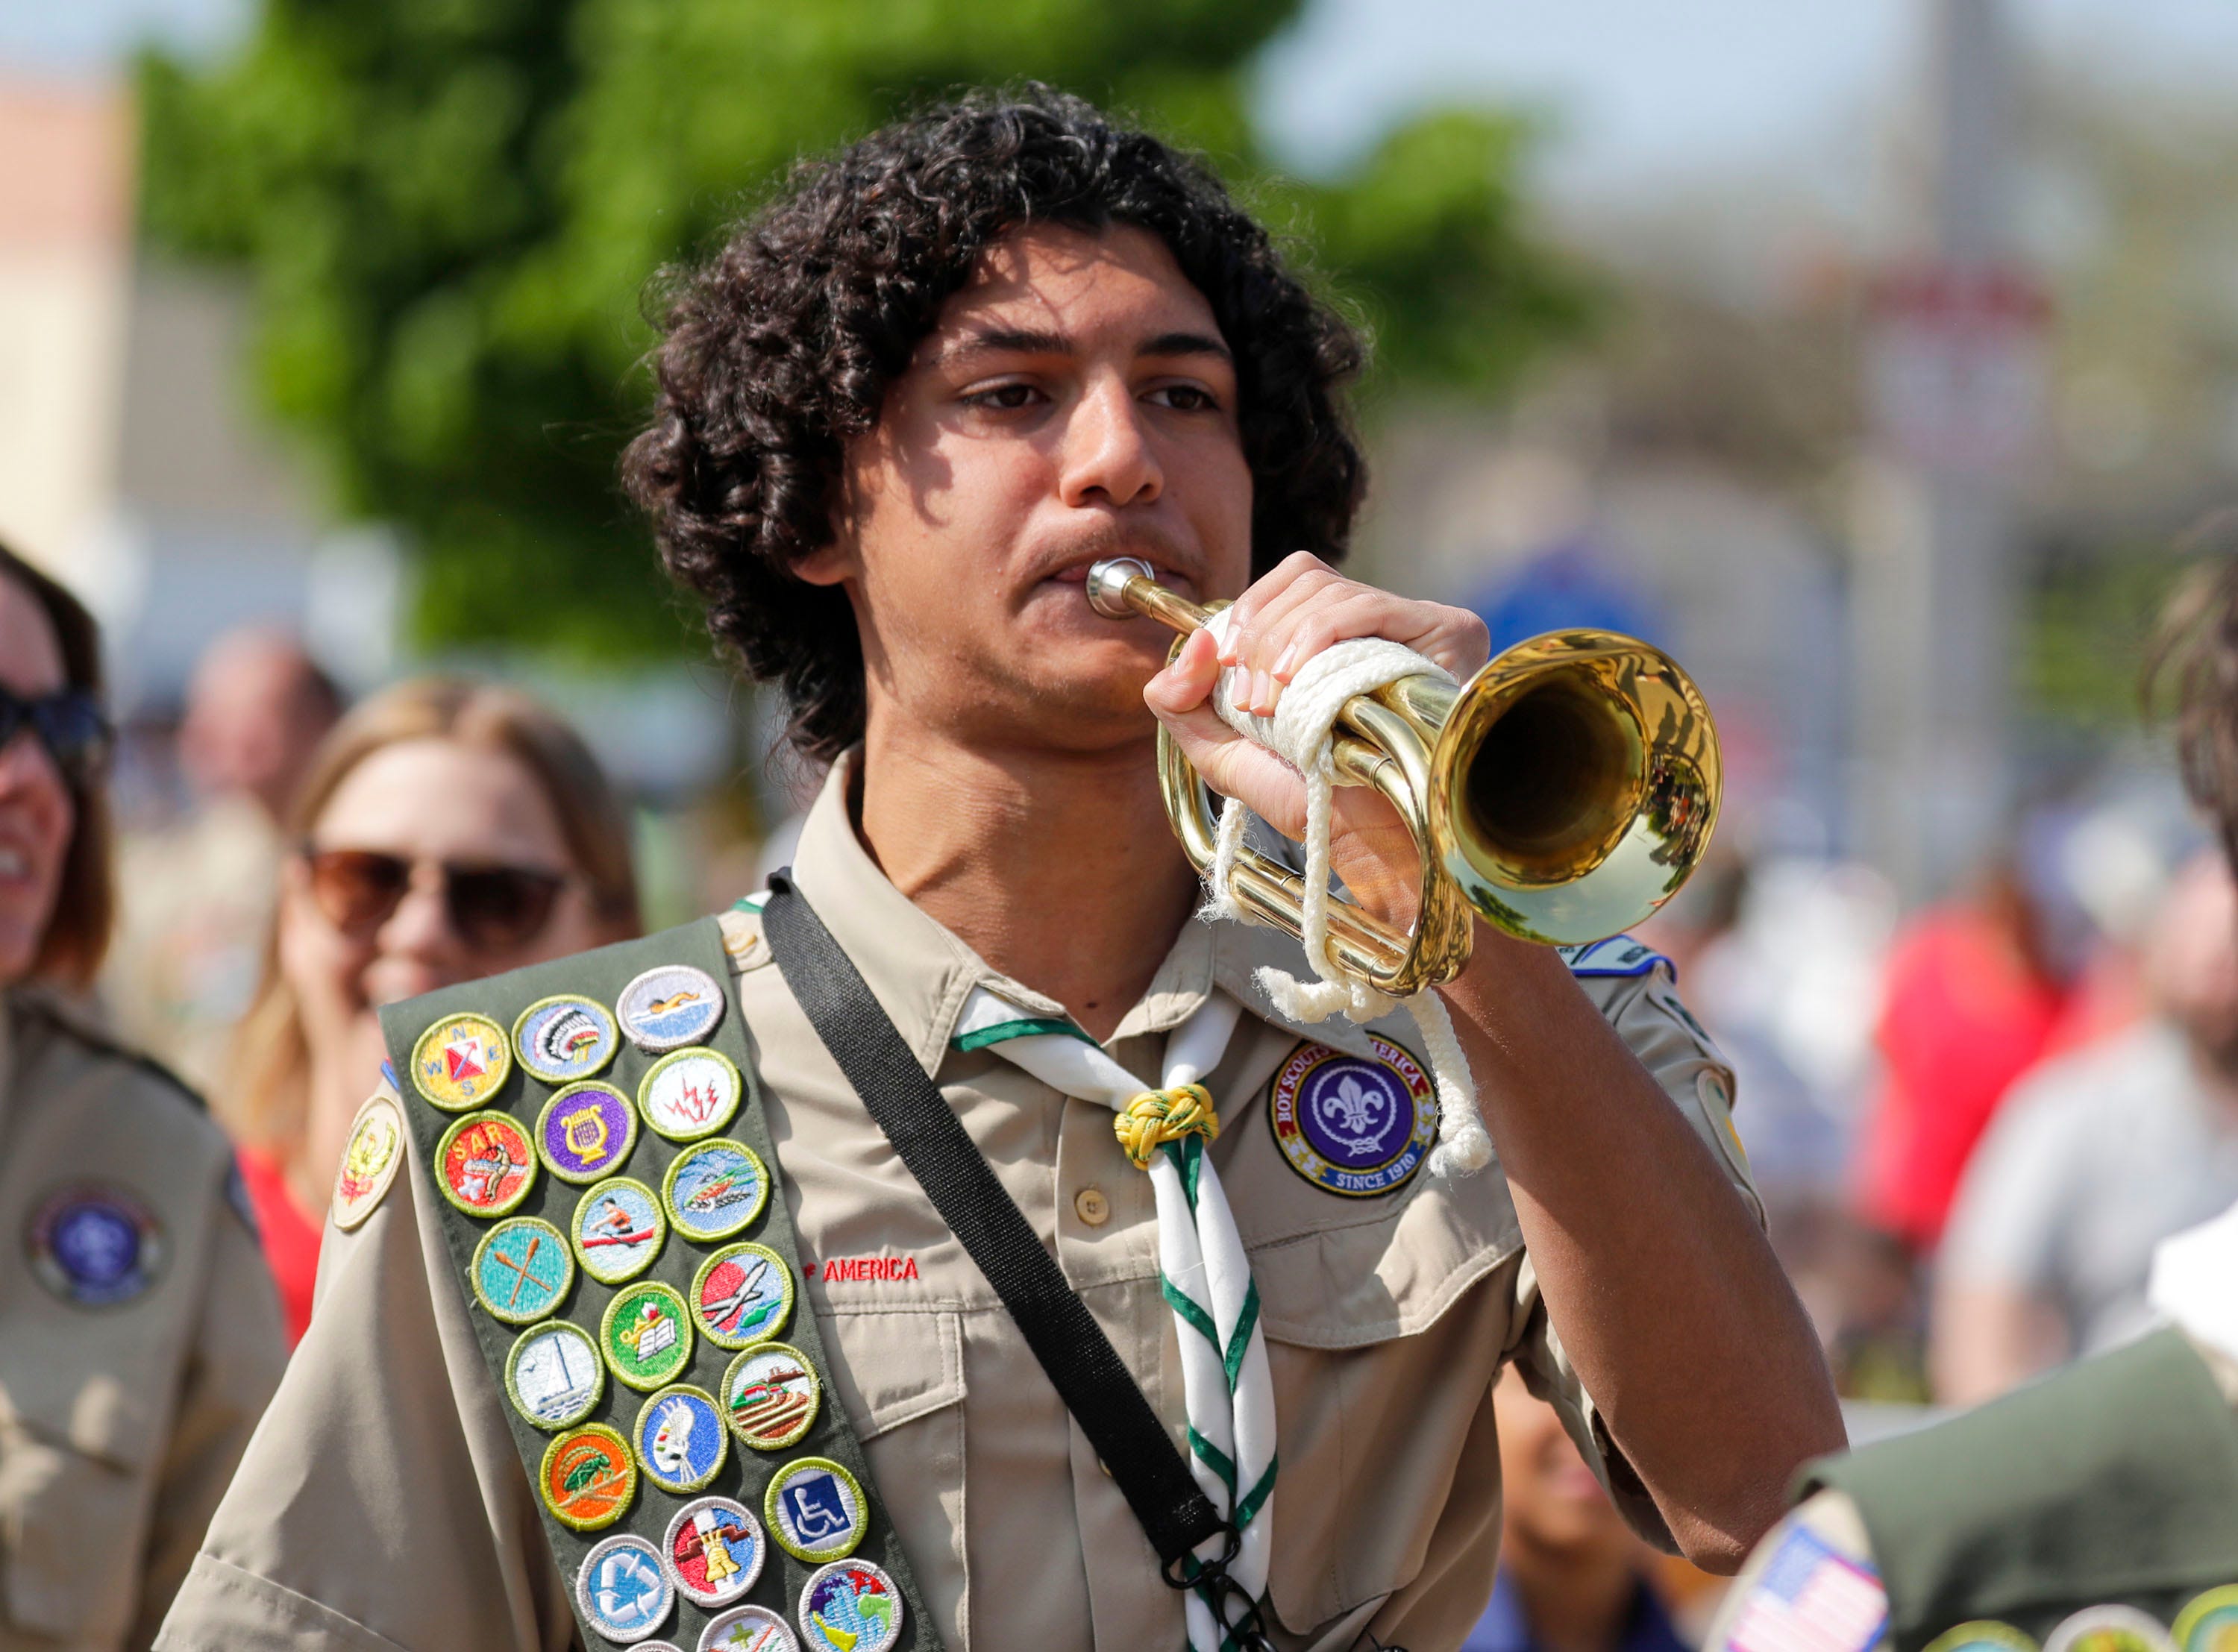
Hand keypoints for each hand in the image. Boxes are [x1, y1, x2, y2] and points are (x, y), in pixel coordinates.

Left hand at [1142, 553, 1489, 921]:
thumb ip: (1182, 700)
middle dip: (1257, 635)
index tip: (1225, 666)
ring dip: (1281, 643)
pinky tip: (1297, 680)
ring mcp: (1413, 623)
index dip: (1246, 613)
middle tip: (1249, 701)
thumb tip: (1194, 641)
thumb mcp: (1222, 752)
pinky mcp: (1445, 630)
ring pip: (1327, 590)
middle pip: (1302, 578)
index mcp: (1331, 635)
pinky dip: (1317, 637)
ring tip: (1273, 705)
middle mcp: (1376, 621)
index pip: (1286, 583)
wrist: (1370, 837)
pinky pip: (1368, 607)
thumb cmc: (1307, 799)